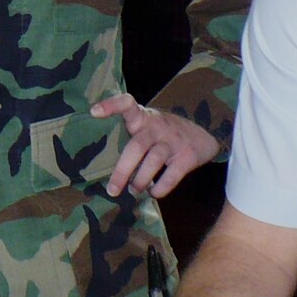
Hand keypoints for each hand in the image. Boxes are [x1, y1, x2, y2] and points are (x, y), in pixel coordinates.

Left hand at [90, 94, 219, 197]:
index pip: (127, 104)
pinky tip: (153, 192)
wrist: (203, 136)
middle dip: (122, 170)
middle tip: (112, 190)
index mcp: (143, 118)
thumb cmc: (163, 134)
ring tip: (133, 191)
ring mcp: (173, 141)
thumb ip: (129, 138)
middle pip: (136, 146)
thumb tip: (101, 166)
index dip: (111, 106)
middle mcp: (157, 127)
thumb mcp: (147, 127)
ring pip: (153, 161)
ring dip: (140, 180)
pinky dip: (160, 188)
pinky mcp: (187, 157)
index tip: (94, 112)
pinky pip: (171, 176)